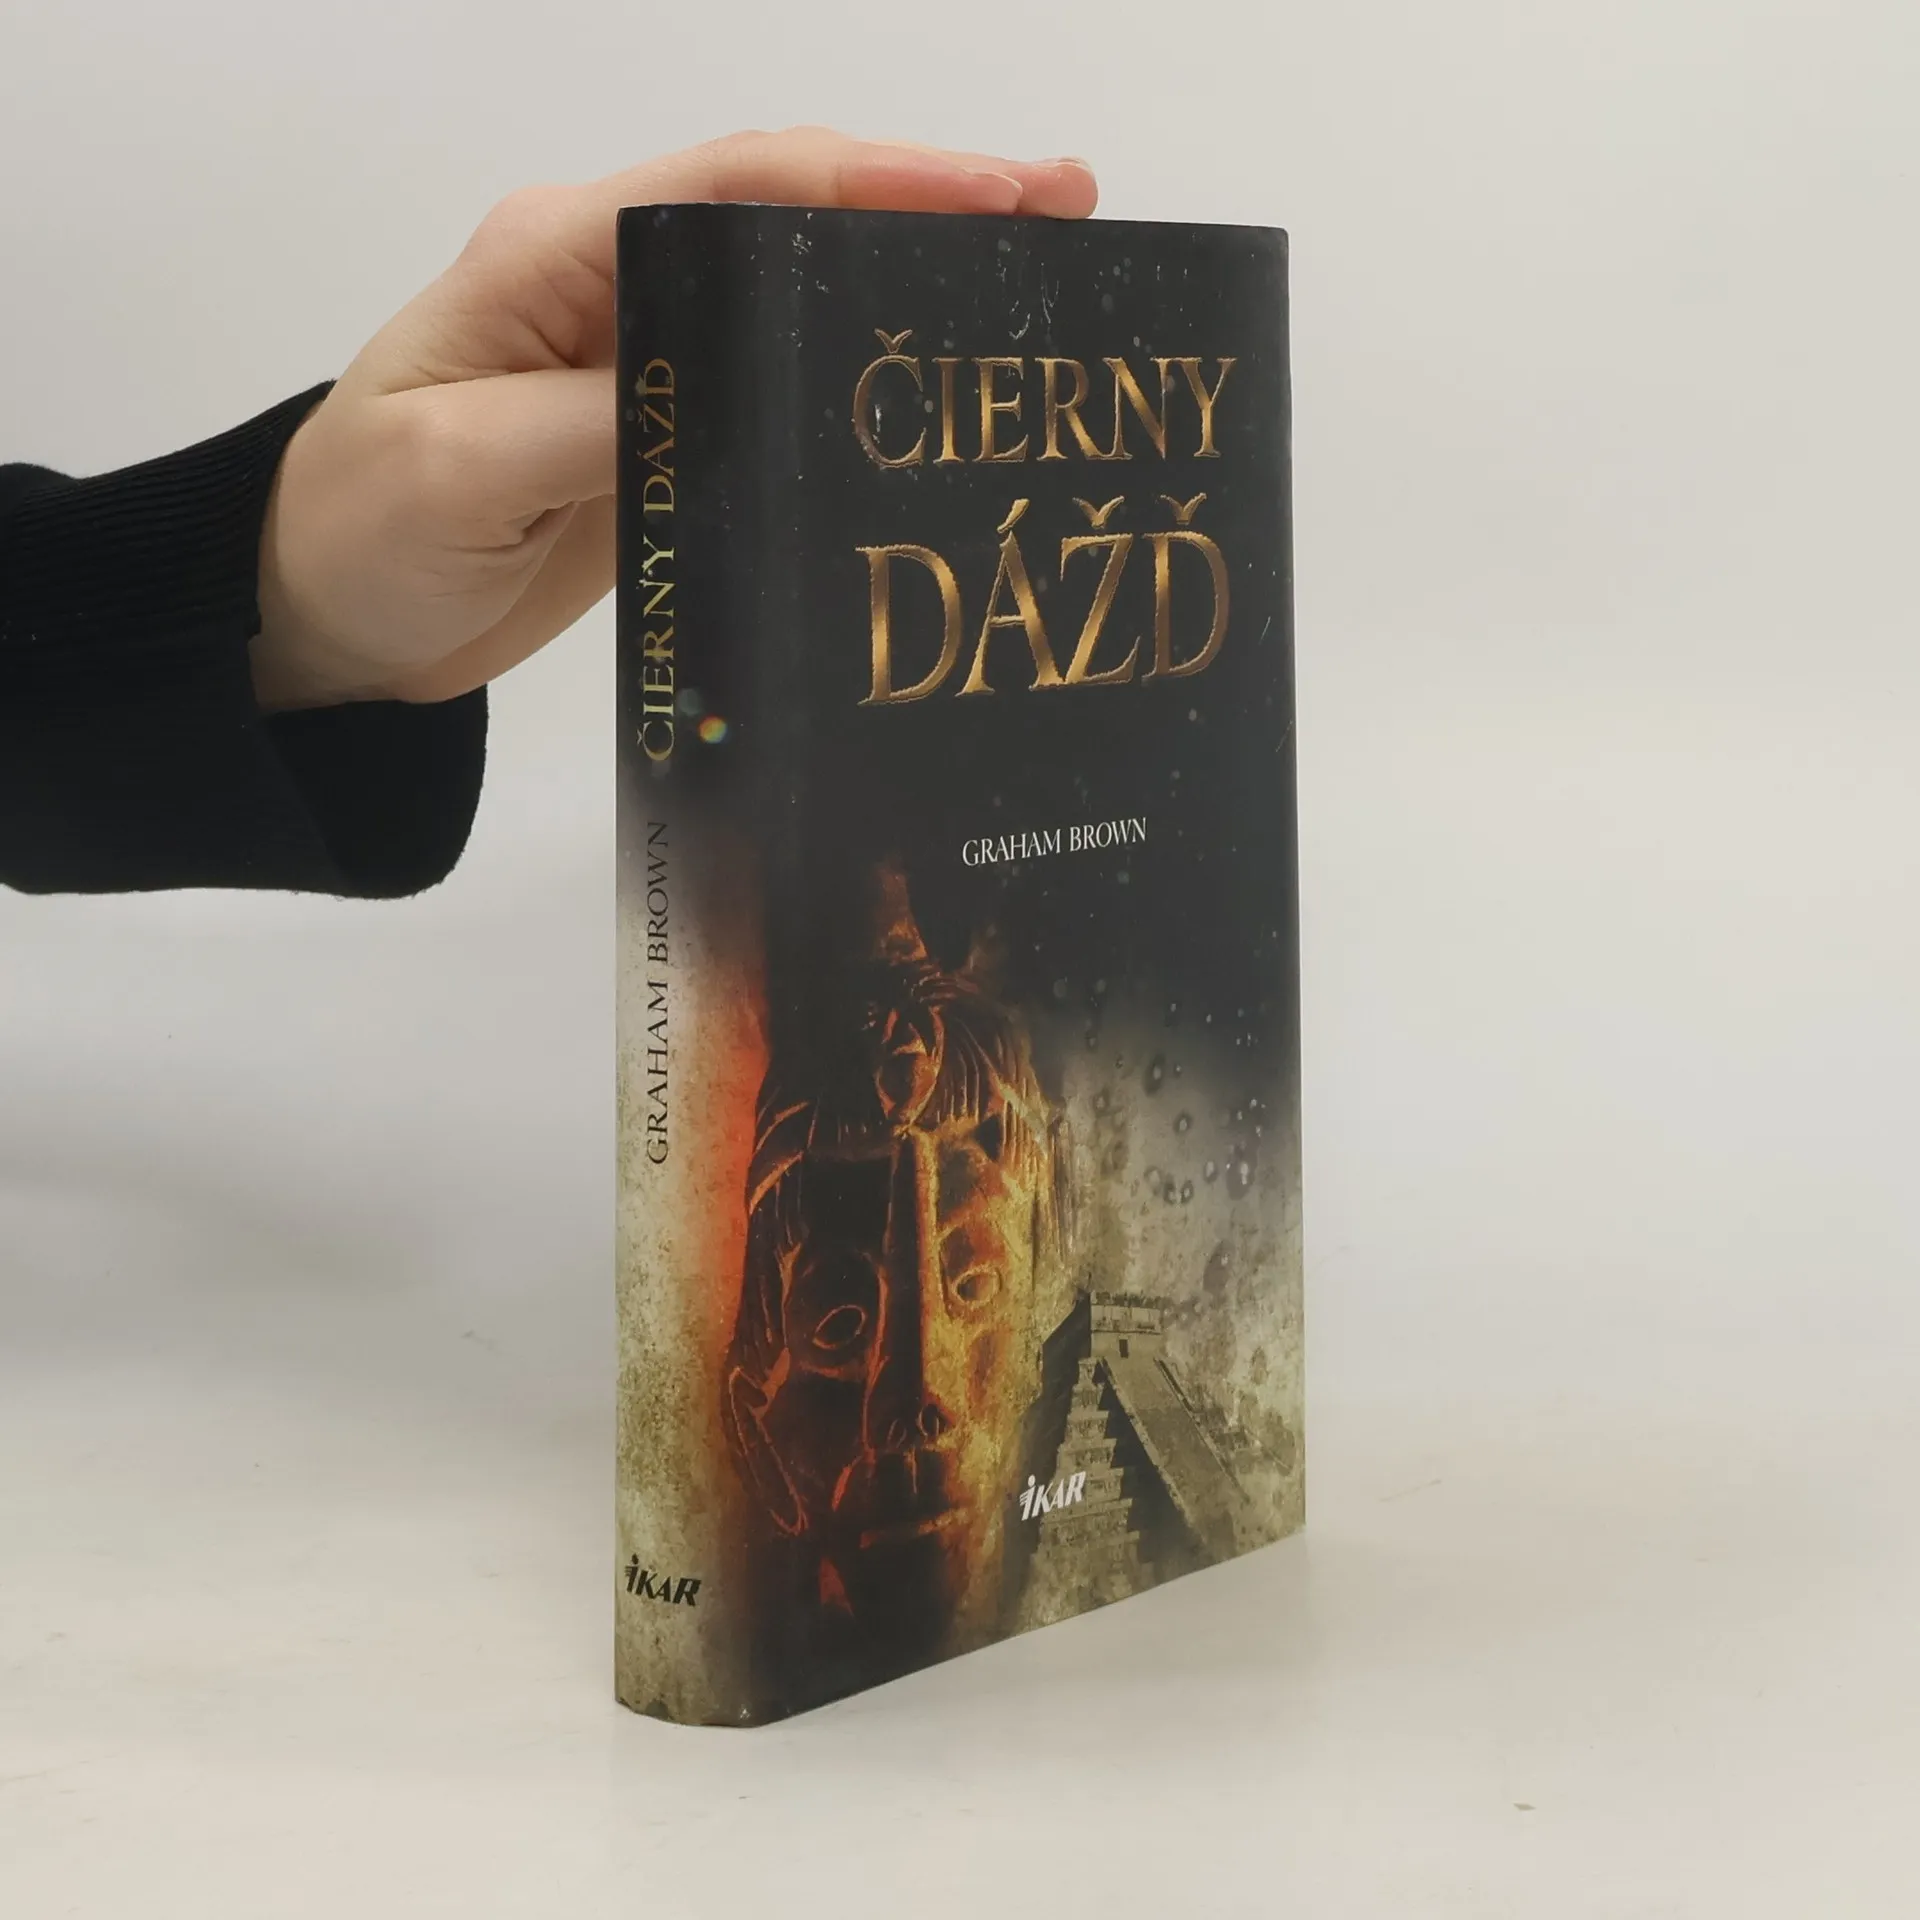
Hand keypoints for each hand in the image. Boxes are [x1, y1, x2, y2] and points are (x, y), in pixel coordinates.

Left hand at [252, 129, 1097, 709]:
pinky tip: (933, 405)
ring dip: (911, 289)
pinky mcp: (664, 436)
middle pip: (794, 218)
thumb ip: (591, 421)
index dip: (880, 182)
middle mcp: (614, 285)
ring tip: (1037, 302)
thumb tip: (733, 392)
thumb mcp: (461, 470)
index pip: (741, 187)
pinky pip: (780, 393)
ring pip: (800, 299)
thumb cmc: (364, 529)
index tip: (1004, 202)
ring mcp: (646, 361)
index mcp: (561, 255)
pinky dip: (862, 383)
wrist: (326, 617)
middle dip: (933, 211)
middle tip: (1072, 228)